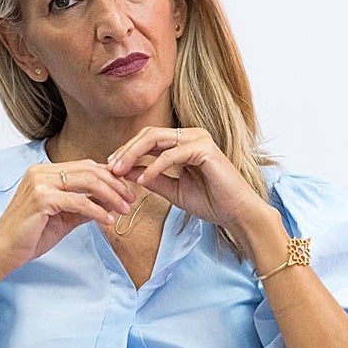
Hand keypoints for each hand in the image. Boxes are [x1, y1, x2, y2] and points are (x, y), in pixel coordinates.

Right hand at [0, 160, 134, 271]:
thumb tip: (113, 200)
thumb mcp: (66, 217)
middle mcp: (41, 171)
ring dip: (111, 196)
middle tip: (131, 200)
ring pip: (87, 182)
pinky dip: (97, 210)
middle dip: (116, 185)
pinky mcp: (41, 199)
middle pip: (90, 170)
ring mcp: (39, 183)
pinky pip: (78, 201)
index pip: (86, 167)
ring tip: (125, 209)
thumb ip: (87, 205)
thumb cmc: (31, 234)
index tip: (128, 191)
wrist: (3, 252)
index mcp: (45, 172)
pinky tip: (108, 220)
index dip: (111, 177)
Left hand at [106, 126, 281, 257]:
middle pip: (149, 134)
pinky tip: (143, 180)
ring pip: (156, 139)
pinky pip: (171, 154)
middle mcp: (193, 135)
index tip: (111, 168)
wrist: (237, 214)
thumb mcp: (174, 190)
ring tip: (118, 171)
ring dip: (134, 154)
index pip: (149, 139)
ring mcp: (199, 139)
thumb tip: (125, 172)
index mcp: (186, 142)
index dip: (127, 151)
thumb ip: (152, 178)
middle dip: (126, 150)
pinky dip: (154, 167)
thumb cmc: (211, 202)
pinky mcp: (205, 149)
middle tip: (110, 168)